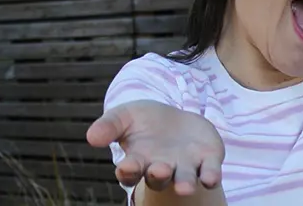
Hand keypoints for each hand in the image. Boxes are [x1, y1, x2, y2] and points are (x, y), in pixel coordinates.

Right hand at [86, 100, 224, 194]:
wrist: (176, 120)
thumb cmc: (144, 122)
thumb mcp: (124, 116)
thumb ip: (109, 125)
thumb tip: (91, 137)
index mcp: (139, 161)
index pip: (130, 171)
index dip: (128, 171)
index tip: (125, 166)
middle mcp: (162, 169)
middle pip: (159, 178)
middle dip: (159, 175)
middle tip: (159, 170)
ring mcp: (186, 167)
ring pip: (185, 180)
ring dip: (185, 183)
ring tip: (185, 187)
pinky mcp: (208, 161)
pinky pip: (210, 172)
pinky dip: (210, 176)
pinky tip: (211, 179)